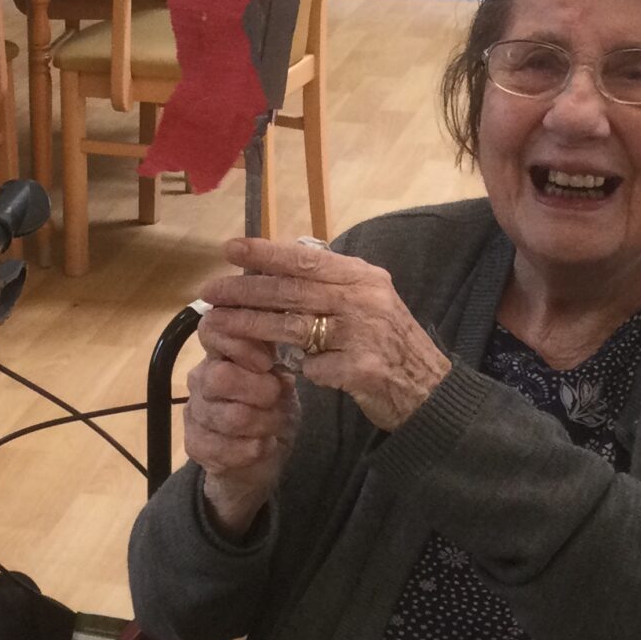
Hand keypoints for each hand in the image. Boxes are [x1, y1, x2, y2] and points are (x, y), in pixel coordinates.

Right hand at [184, 318, 300, 536]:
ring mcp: (194, 412)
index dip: (240, 343)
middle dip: (260, 391)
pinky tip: (263, 445)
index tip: (266, 362)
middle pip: (220, 377)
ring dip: (264, 423)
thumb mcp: (283, 380)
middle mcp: (200, 379)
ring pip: (232, 417)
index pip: (211, 329)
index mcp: (220, 354)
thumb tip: (276, 350)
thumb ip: (276, 360)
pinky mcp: (194, 445)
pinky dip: (254, 449)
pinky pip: (225, 448)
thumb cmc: (273, 408)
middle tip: (276, 398)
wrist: (262, 455)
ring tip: (275, 425)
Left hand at [198, 236, 450, 436]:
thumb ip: (333, 285)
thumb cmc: (390, 345)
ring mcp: (364, 334)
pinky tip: (282, 374)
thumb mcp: (370, 302)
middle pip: (292, 291)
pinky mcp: (361, 369)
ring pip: (292, 327)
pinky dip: (296, 370)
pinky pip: (313, 367)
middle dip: (245, 290)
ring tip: (218, 325)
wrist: (430, 391)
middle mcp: (365, 300)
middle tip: (210, 291)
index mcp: (364, 278)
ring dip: (250, 327)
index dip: (265, 252)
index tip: (230, 248)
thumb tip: (285, 262)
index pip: (307, 259)